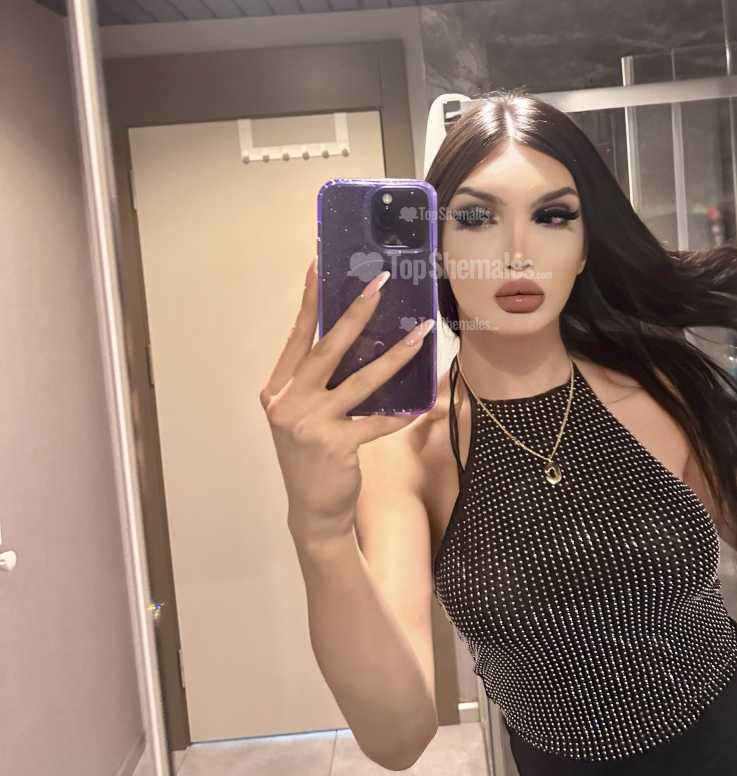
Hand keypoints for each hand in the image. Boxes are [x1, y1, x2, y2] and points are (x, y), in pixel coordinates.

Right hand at [259, 256, 433, 545]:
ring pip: (360, 380)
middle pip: (327, 348)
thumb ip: (317, 381)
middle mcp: (287, 402)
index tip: (317, 265)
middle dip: (355, 313)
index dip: (307, 301)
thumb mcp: (301, 413)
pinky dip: (400, 413)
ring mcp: (310, 424)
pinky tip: (421, 404)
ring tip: (421, 332)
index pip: (297, 337)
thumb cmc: (312, 454)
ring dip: (395, 355)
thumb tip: (354, 337)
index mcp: (277, 388)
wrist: (312, 510)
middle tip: (379, 284)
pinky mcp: (336, 445)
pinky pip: (376, 421)